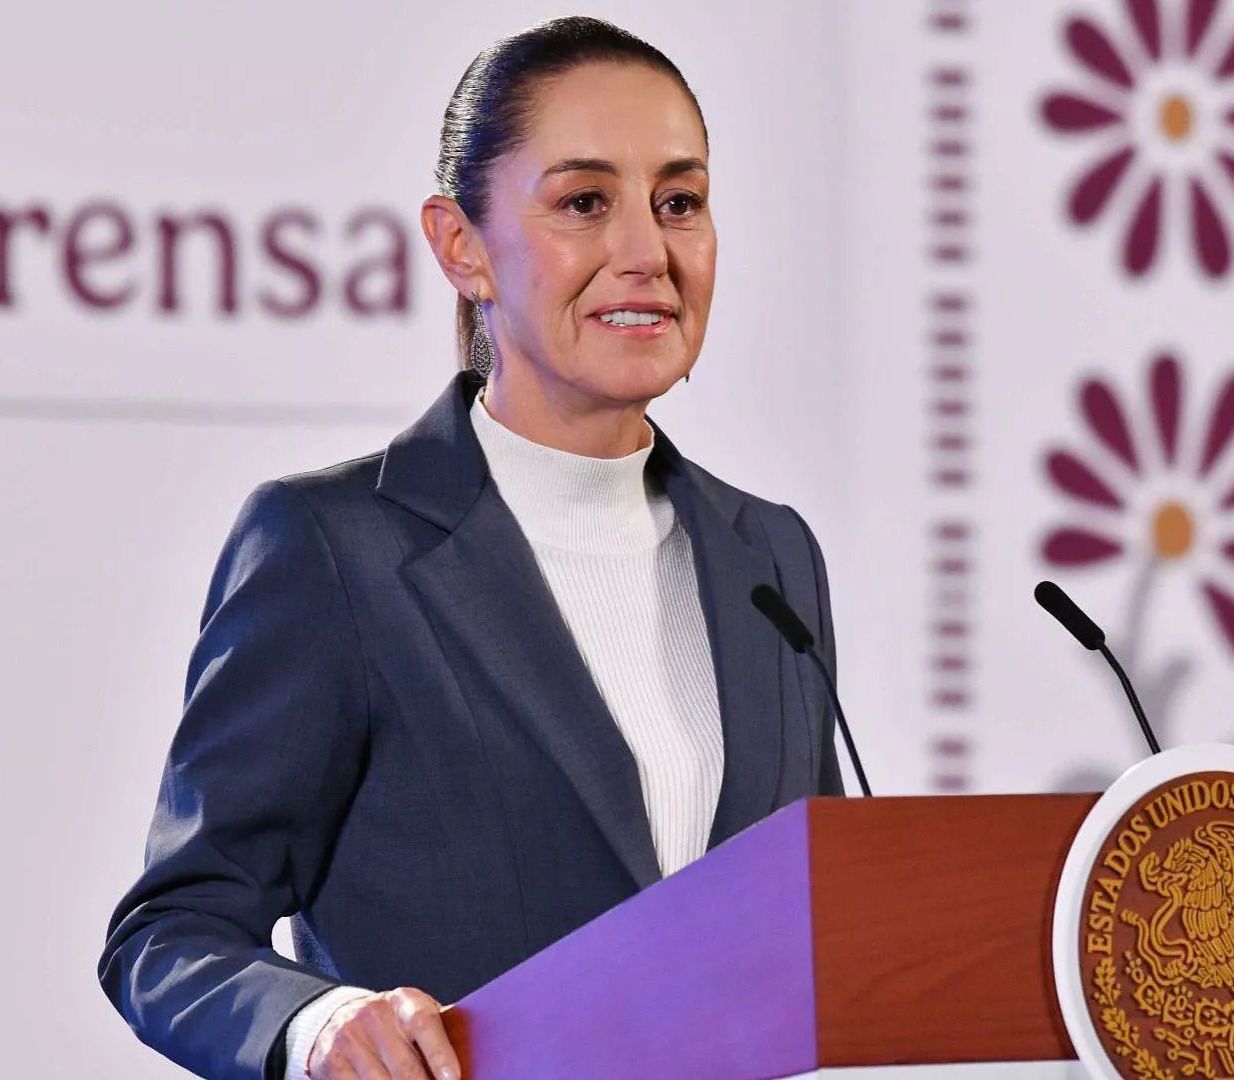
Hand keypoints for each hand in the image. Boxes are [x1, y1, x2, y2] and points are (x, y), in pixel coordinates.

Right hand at [306, 987, 460, 1079]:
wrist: (341, 1018)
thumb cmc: (394, 1023)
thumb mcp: (415, 1017)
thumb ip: (438, 1034)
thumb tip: (475, 1059)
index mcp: (404, 1001)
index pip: (425, 1024)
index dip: (440, 1053)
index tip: (453, 1078)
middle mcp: (375, 1015)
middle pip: (405, 1067)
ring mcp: (350, 1038)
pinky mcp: (332, 1062)